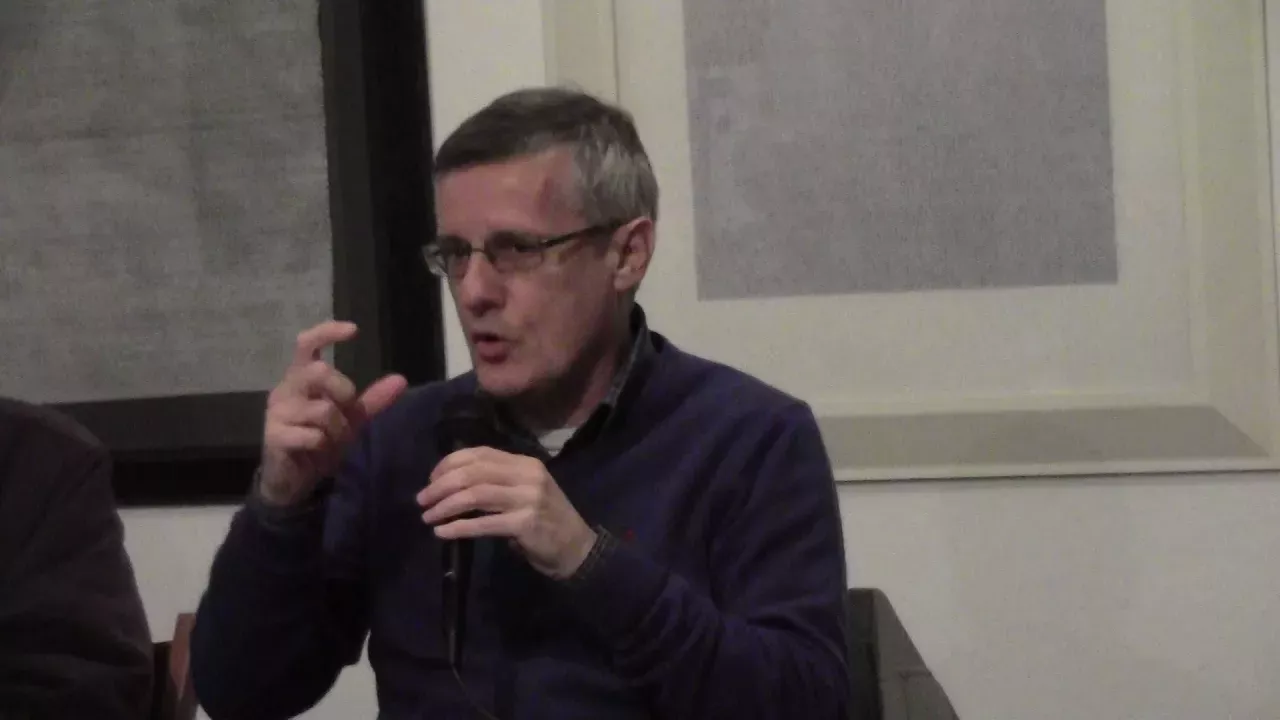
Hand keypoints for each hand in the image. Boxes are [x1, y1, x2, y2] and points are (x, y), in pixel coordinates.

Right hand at [260, 321, 407, 505]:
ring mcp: (277, 412)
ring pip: (321, 409)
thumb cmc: (319, 441)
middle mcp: (285, 389)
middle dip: (342, 391)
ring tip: (330, 440)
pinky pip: (312, 435)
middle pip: (318, 371)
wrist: (294, 479)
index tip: (353, 330)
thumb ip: (372, 400)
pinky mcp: (273, 436)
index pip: (307, 344)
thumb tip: (400, 379)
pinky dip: (322, 444)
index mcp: (301, 378)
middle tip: (346, 411)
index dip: (327, 332)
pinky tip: (315, 450)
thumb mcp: (351, 420)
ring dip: (336, 429)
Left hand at [416, 448, 596, 579]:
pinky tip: (442, 532)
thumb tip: (451, 482)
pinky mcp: (525, 524)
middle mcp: (527, 475)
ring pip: (475, 494)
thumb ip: (496, 482)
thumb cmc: (545, 520)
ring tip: (428, 517)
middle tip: (422, 500)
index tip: (431, 479)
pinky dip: (458, 527)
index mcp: (524, 463)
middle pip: (473, 472)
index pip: (479, 453)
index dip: (448, 464)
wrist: (576, 548)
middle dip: (441, 485)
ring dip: (445, 506)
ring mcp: (527, 498)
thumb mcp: (524, 491)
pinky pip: (483, 523)